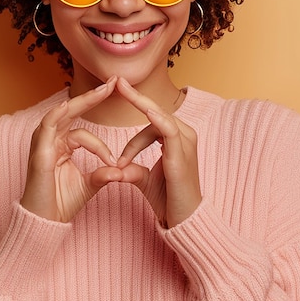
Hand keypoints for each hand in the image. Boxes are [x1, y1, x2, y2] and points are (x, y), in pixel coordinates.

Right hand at [21, 76, 124, 222]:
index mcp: (62, 144)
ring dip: (83, 101)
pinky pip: (47, 128)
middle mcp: (51, 140)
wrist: (45, 222)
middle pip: (72, 110)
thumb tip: (121, 168)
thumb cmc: (61, 203)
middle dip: (93, 96)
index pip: (82, 126)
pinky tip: (69, 106)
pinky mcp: (39, 153)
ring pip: (62, 114)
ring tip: (103, 90)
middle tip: (113, 82)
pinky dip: (57, 115)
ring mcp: (43, 144)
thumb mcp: (90, 185)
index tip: (121, 138)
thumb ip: (104, 173)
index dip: (102, 132)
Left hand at [115, 78, 201, 227]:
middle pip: (155, 112)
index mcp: (176, 138)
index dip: (134, 104)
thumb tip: (113, 166)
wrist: (185, 221)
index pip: (152, 118)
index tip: (117, 87)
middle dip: (135, 96)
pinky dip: (157, 119)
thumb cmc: (168, 200)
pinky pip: (169, 131)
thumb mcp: (144, 179)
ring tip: (120, 89)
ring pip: (159, 117)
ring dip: (138, 106)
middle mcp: (184, 136)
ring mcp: (186, 143)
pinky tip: (144, 109)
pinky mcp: (182, 155)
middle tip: (116, 80)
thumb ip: (131, 168)